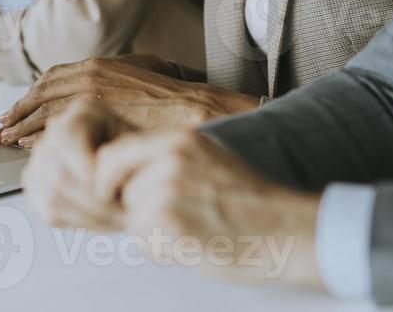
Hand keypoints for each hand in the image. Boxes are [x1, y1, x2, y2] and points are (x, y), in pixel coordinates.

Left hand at [0, 55, 256, 146]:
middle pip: (39, 95)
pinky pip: (55, 132)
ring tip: (7, 141)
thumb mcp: (137, 68)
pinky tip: (31, 149)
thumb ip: (110, 73)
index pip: (49, 78)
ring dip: (21, 128)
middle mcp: (86, 77)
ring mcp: (88, 99)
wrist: (188, 108)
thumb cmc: (168, 94)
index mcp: (95, 64)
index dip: (30, 94)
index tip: (17, 107)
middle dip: (17, 112)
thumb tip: (91, 85)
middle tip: (1, 127)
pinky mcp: (93, 120)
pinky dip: (38, 140)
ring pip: (42, 114)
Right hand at [22, 100, 139, 230]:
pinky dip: (78, 221)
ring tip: (116, 218)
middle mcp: (56, 129)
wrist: (139, 173)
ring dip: (88, 215)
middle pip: (58, 173)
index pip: (67, 140)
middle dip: (93, 201)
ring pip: (52, 196)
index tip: (114, 192)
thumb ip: (118, 159)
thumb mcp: (142, 152)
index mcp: (84, 112)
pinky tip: (101, 218)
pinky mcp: (38, 184)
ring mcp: (42, 157)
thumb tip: (91, 177)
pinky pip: (49, 211)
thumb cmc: (144, 159)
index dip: (88, 171)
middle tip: (121, 213)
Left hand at [88, 119, 322, 287]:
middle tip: (175, 217)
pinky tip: (195, 244)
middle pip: (120, 192)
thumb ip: (167, 158)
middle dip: (137, 210)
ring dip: (153, 234)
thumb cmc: (252, 200)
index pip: (111, 154)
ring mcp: (168, 192)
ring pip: (132, 222)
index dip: (108, 178)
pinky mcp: (170, 225)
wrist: (284, 229)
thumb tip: (125, 171)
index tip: (115, 193)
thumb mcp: (209, 157)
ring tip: (193, 229)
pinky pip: (145, 245)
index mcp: (179, 139)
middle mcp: (169, 160)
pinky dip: (164, 252)